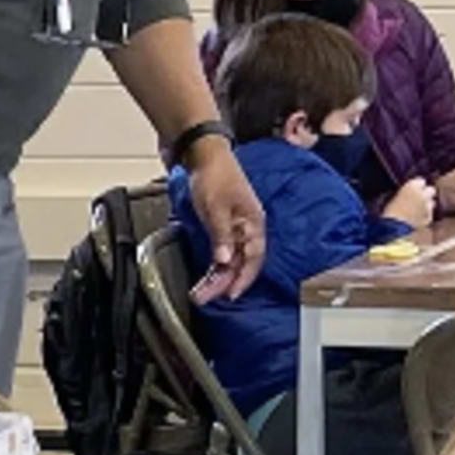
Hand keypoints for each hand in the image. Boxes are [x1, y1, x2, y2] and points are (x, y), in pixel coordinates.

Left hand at [182, 142, 267, 301]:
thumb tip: (224, 260)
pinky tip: (207, 277)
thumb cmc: (213, 176)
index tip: (231, 294)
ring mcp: (236, 228)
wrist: (203, 156)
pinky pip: (222, 252)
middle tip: (206, 298)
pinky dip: (214, 266)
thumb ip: (220, 235)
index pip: (253, 257)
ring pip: (230, 260)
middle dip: (224, 282)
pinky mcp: (223, 227)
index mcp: (253, 222)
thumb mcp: (215, 207)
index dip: (243, 278)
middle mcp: (248, 227)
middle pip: (240, 262)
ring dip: (217, 277)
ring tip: (202, 293)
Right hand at [384, 177, 436, 230]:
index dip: (416, 186)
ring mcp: (428, 206)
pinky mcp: (429, 218)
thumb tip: (404, 195)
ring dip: (426, 205)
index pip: (420, 181)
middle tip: (418, 199)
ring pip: (432, 202)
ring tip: (417, 210)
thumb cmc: (388, 213)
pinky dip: (425, 216)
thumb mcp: (391, 199)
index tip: (411, 190)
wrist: (393, 230)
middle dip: (426, 193)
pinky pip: (429, 214)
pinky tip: (417, 220)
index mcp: (412, 186)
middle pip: (431, 190)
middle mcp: (423, 194)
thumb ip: (402, 194)